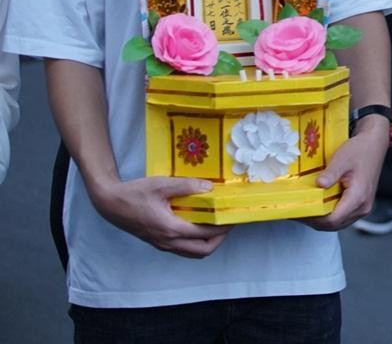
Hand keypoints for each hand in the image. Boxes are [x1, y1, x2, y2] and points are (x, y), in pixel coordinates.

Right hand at [90, 176, 229, 257]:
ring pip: (192, 252)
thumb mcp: (161, 185)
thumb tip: (210, 188)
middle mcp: (168, 241)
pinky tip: (198, 225)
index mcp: (170, 229)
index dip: (223, 228)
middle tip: (228, 224)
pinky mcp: (158, 242)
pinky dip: (195, 242)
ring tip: (216, 226)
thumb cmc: (134, 193)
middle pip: (202, 251)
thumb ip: (187, 186)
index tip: (234, 218)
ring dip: (207, 243)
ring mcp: (162, 244)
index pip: (205, 234)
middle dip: (219, 239)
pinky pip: (182, 249)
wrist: (109, 204)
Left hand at [305, 115, 389, 230]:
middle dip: (314, 220)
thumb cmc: (360, 150)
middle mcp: (362, 206)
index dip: (313, 218)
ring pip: (338, 223)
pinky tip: (318, 205)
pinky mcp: (360, 204)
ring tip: (305, 208)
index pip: (333, 219)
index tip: (299, 211)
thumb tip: (318, 185)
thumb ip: (331, 173)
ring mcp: (362, 207)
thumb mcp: (342, 158)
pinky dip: (328, 214)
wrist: (374, 145)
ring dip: (320, 219)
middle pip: (334, 224)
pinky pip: (342, 216)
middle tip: (297, 210)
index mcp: (358, 197)